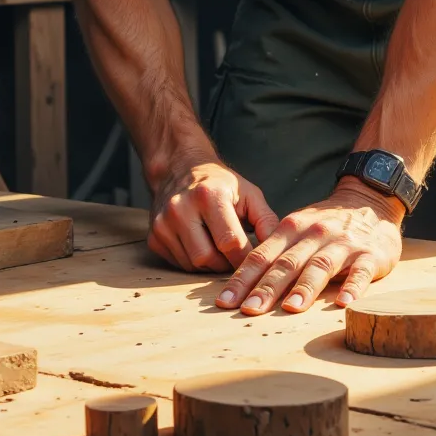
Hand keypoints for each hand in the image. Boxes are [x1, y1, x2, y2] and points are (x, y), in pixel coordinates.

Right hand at [149, 159, 278, 273]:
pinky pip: (179, 264)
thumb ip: (267, 220)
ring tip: (222, 251)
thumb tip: (281, 249)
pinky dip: (195, 264)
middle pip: (208, 258)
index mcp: (208, 195)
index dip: (246, 258)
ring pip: (193, 265)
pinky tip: (203, 247)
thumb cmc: (220, 183)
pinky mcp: (154, 237)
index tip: (257, 262)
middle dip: (228, 264)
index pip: (231, 242)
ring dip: (212, 266)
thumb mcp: (249, 193)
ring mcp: (162, 224)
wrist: (179, 169)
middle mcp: (180, 208)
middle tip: (238, 258)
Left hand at [215, 177, 403, 314]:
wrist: (370, 201)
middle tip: (250, 310)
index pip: (263, 256)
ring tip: (291, 307)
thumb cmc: (326, 224)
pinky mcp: (370, 255)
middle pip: (287, 263)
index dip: (243, 278)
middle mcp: (315, 234)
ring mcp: (343, 244)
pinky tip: (343, 303)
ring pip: (321, 266)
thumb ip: (275, 253)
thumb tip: (241, 285)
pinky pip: (361, 272)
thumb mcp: (298, 229)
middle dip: (267, 287)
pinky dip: (352, 287)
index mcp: (292, 229)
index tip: (226, 301)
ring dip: (305, 287)